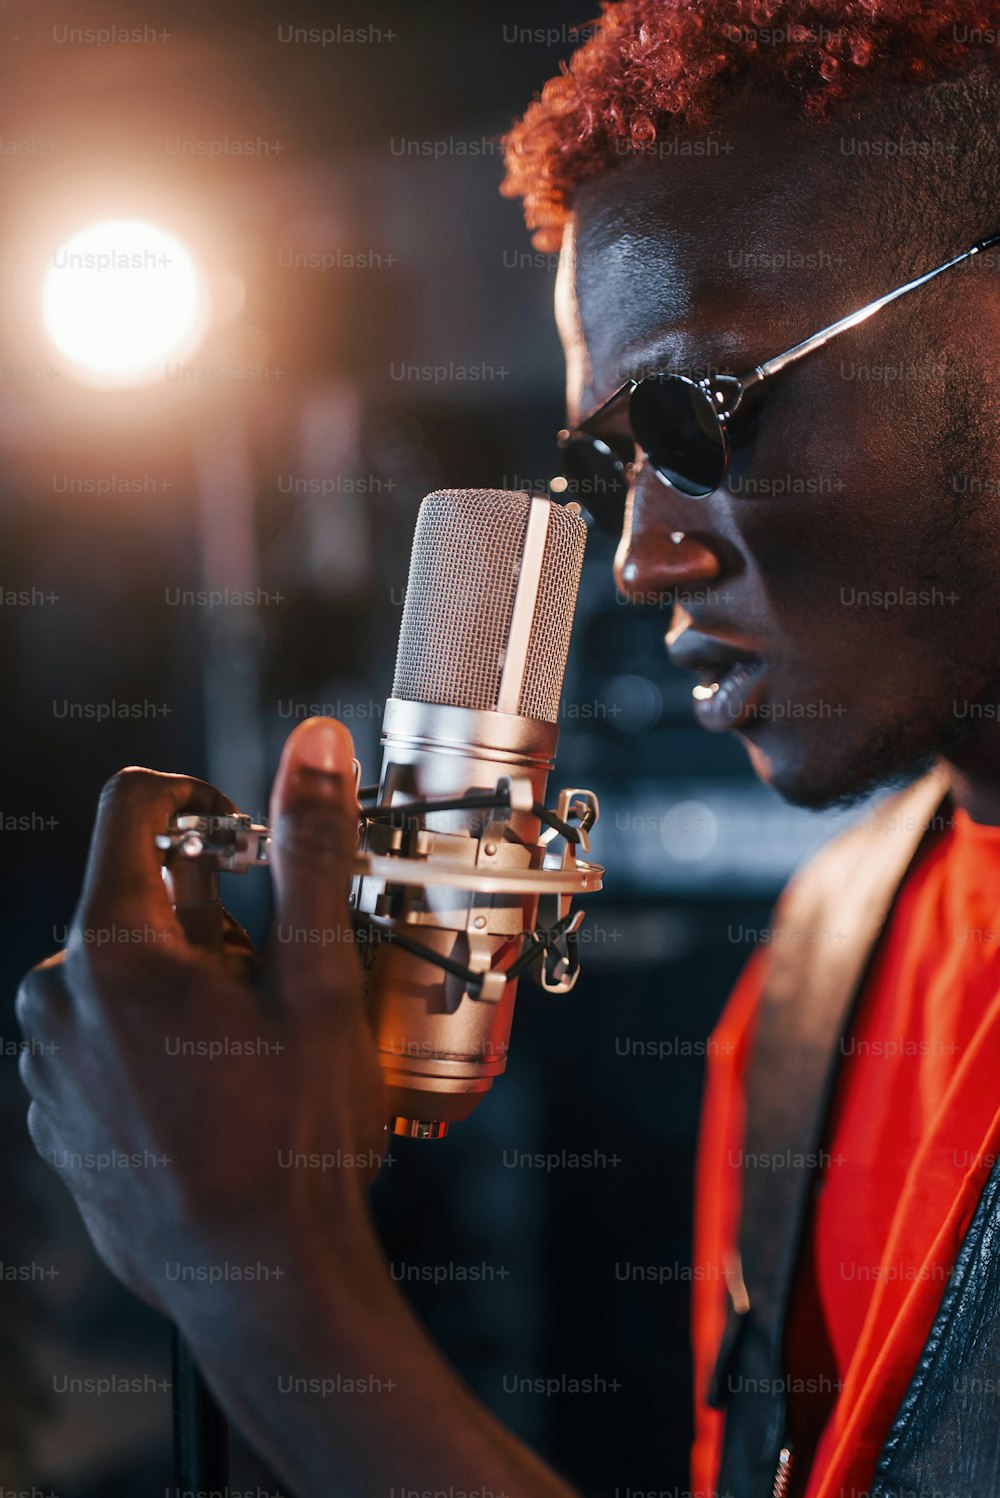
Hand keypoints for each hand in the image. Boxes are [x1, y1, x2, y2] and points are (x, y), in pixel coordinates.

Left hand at [16, 718, 388, 1314]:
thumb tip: (311, 744)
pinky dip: (151, 1041)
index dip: (198, 801)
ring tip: (246, 1051)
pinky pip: (100, 1038)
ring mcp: (48, 1063)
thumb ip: (308, 848)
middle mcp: (57, 995)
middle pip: (133, 896)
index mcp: (114, 947)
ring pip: (118, 972)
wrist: (262, 1283)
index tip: (247, 843)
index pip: (132, 807)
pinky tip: (211, 1095)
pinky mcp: (56, 1116)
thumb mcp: (319, 978)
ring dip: (180, 984)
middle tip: (273, 982)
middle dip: (206, 916)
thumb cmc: (294, 1136)